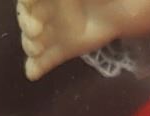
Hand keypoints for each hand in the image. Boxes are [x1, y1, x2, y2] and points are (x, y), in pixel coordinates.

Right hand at [17, 0, 149, 79]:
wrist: (122, 7)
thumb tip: (37, 1)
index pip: (27, 4)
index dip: (26, 11)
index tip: (34, 15)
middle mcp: (47, 13)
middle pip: (27, 22)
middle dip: (27, 27)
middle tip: (36, 31)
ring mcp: (56, 34)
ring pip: (34, 41)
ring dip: (31, 46)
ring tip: (36, 49)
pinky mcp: (66, 50)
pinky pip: (47, 60)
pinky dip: (37, 67)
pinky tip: (32, 74)